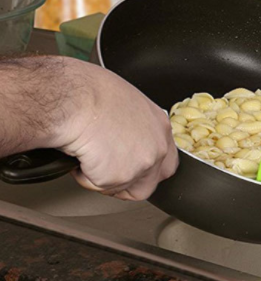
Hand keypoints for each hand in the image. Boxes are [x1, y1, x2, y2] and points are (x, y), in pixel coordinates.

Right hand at [52, 59, 177, 200]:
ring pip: (124, 188)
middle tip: (107, 170)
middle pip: (151, 181)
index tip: (130, 165)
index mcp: (159, 125)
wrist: (75, 99)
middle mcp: (157, 146)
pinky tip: (81, 156)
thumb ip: (134, 125)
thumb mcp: (125, 102)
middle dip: (129, 183)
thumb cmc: (90, 92)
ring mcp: (142, 164)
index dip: (147, 167)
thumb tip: (122, 135)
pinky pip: (100, 187)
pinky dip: (85, 177)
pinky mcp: (120, 177)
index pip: (165, 157)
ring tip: (89, 156)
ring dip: (104, 179)